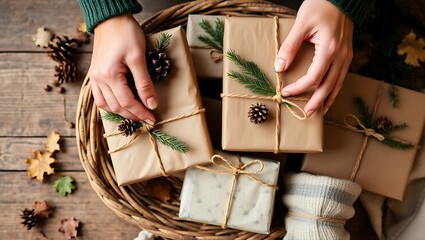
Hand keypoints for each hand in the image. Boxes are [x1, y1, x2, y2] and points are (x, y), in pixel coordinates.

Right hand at [89, 13, 156, 123]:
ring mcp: (94, 77)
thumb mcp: (139, 57)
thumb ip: (144, 83)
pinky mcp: (95, 74)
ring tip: (136, 114)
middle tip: (148, 119)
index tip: (153, 118)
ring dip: (121, 113)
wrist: (111, 19)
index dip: (141, 112)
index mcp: (109, 75)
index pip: (127, 102)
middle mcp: (98, 79)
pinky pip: (100, 97)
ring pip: (106, 105)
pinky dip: (111, 105)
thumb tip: (151, 104)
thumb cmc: (126, 34)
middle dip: (133, 115)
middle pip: (116, 107)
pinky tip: (121, 105)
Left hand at [274, 0, 353, 115]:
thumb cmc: (320, 6)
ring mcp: (346, 56)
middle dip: (316, 101)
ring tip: (319, 110)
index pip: (314, 77)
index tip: (286, 92)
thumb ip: (289, 47)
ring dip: (327, 99)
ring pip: (338, 84)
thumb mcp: (301, 24)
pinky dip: (334, 88)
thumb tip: (279, 67)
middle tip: (306, 113)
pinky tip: (328, 95)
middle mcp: (340, 56)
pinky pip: (341, 76)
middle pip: (328, 86)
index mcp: (329, 49)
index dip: (299, 87)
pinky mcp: (347, 54)